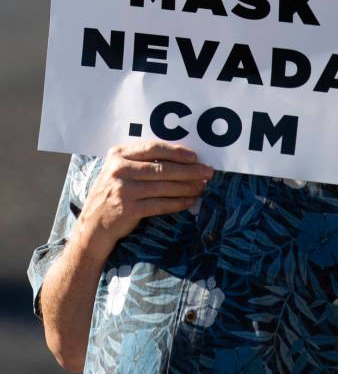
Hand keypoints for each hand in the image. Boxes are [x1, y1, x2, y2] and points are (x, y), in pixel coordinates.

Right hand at [73, 141, 212, 257]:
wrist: (93, 226)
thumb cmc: (114, 193)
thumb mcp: (121, 170)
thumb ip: (142, 161)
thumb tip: (182, 158)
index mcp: (119, 154)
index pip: (153, 148)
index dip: (176, 152)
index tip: (195, 157)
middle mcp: (119, 169)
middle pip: (162, 168)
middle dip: (189, 170)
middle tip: (208, 172)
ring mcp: (123, 189)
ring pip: (163, 187)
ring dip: (187, 187)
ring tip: (202, 186)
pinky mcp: (128, 209)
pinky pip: (160, 205)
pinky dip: (177, 203)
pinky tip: (190, 201)